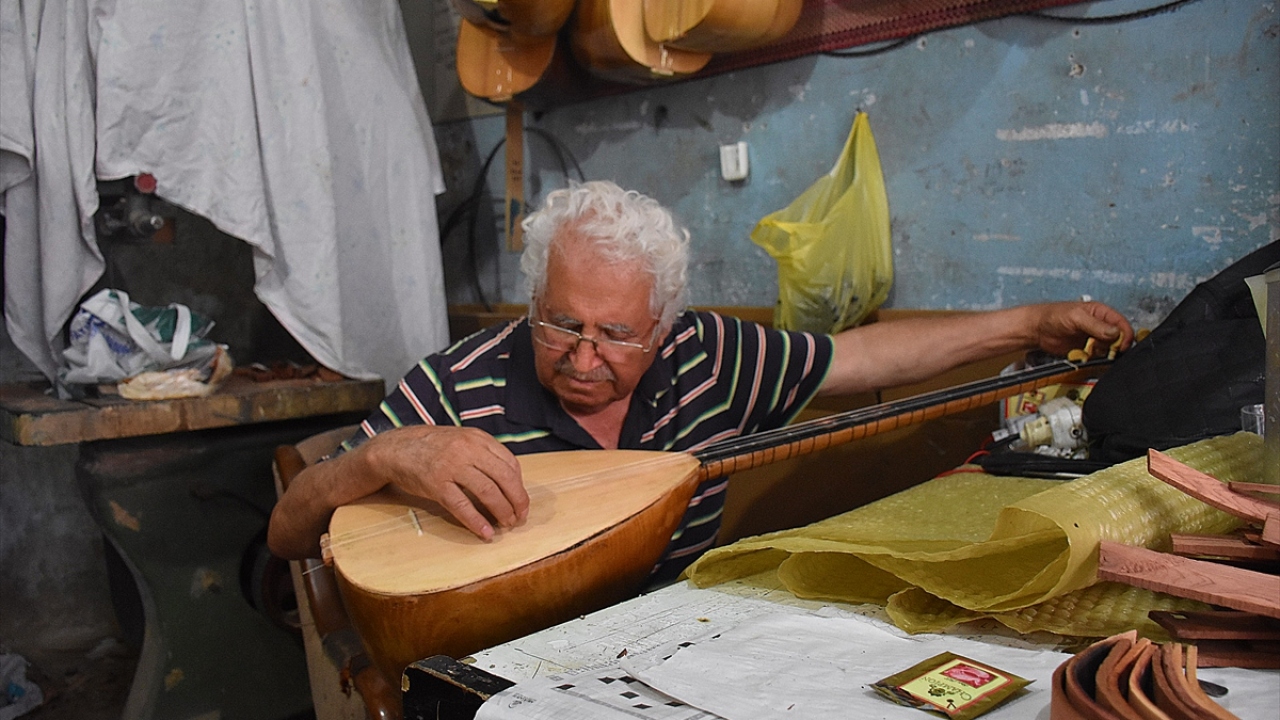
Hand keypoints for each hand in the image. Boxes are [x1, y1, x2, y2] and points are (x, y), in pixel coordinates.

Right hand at [360, 425, 529, 539]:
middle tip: (520, 517)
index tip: (521, 501)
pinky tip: (486, 532)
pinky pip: (462, 506)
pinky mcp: (436, 484)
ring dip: (502, 512)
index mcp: (477, 439)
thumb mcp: (462, 440)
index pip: (510, 463)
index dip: (520, 486)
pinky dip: (476, 521)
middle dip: (517, 501)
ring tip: (507, 524)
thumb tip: (510, 481)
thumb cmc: (432, 447)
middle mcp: (467, 450)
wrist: (396, 449)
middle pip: (504, 478)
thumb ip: (484, 455)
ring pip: (487, 492)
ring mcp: (451, 467)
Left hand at [1031, 301, 1134, 357]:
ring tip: (1089, 351)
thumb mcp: (1076, 318)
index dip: (1125, 336)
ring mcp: (1095, 339)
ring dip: (1103, 354)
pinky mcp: (1088, 350)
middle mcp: (1101, 326)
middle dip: (1114, 346)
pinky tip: (1084, 355)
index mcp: (1102, 313)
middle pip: (1119, 339)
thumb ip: (1096, 325)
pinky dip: (1094, 359)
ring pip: (1109, 350)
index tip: (1121, 346)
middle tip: (1101, 349)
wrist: (1037, 330)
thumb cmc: (1053, 316)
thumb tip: (1115, 332)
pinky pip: (1098, 357)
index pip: (1122, 324)